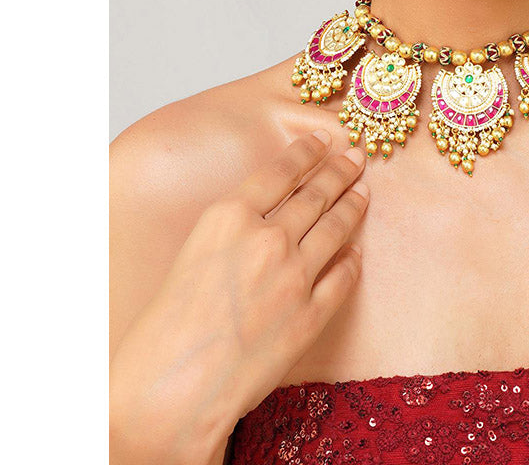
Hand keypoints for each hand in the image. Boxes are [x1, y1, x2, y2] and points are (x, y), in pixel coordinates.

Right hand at [109, 131, 368, 463]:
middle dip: (340, 172)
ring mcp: (294, 275)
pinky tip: (356, 252)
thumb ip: (231, 231)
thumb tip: (262, 219)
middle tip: (356, 158)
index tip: (324, 140)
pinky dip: (352, 261)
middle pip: (315, 194)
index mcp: (229, 217)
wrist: (172, 388)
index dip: (306, 153)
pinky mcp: (312, 314)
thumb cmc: (166, 328)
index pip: (280, 172)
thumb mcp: (192, 254)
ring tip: (362, 193)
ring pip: (335, 228)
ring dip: (352, 206)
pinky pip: (342, 277)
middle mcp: (267, 238)